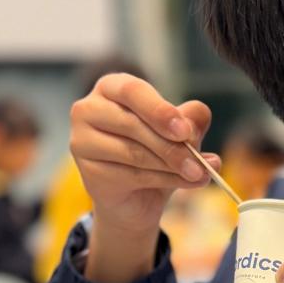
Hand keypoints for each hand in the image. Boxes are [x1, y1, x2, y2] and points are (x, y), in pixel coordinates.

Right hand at [70, 73, 219, 238]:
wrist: (137, 195)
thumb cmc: (157, 152)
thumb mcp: (179, 133)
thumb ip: (190, 119)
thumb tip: (199, 115)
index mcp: (112, 87)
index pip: (133, 91)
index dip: (160, 110)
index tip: (185, 131)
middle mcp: (89, 109)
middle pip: (132, 124)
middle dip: (172, 146)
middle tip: (201, 163)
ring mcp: (83, 140)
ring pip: (133, 152)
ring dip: (172, 166)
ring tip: (200, 174)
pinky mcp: (88, 171)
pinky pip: (131, 175)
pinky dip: (164, 181)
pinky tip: (186, 183)